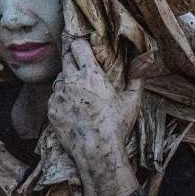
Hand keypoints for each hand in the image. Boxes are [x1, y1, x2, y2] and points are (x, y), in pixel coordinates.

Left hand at [48, 38, 141, 195]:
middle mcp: (71, 81)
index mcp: (90, 75)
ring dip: (67, 80)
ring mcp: (58, 96)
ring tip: (80, 92)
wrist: (97, 151)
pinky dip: (61, 98)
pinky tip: (73, 108)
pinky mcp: (51, 109)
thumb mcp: (131, 101)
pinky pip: (54, 97)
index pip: (77, 47)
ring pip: (59, 79)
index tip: (83, 46)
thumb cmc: (116, 125)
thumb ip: (136, 80)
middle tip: (80, 64)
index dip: (79, 44)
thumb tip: (143, 65)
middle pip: (65, 58)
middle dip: (72, 58)